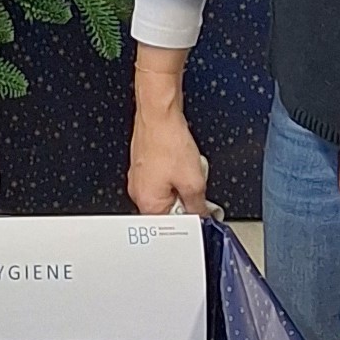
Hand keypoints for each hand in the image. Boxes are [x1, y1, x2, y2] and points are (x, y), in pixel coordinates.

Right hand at [126, 42, 209, 212]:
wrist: (159, 112)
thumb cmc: (168, 142)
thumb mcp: (194, 182)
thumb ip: (198, 206)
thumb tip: (201, 216)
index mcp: (146, 201)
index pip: (169, 227)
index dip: (188, 219)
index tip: (199, 211)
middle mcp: (138, 190)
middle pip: (167, 208)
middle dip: (185, 200)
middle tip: (195, 185)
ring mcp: (139, 175)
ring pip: (167, 191)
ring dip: (181, 184)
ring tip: (187, 168)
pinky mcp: (144, 162)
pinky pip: (163, 176)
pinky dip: (174, 171)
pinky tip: (181, 159)